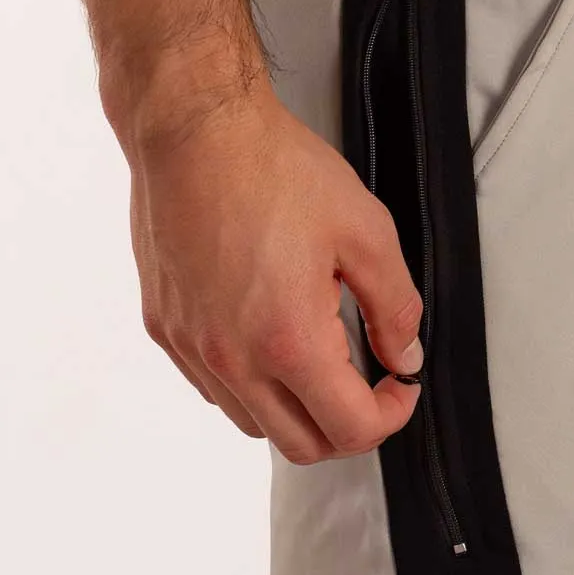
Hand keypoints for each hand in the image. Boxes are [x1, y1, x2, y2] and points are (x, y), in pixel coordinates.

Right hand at [128, 86, 423, 463]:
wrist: (194, 130)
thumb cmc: (275, 169)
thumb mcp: (366, 233)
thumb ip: (395, 307)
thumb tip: (405, 356)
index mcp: (288, 340)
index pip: (350, 429)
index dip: (392, 416)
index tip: (401, 385)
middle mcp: (232, 358)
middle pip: (302, 445)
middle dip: (349, 426)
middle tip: (370, 385)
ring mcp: (192, 348)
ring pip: (255, 424)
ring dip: (299, 410)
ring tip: (322, 358)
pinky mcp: (166, 329)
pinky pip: (216, 390)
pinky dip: (253, 388)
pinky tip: (272, 343)